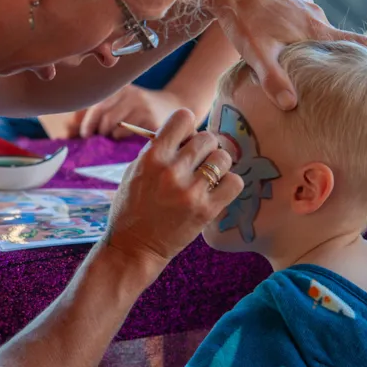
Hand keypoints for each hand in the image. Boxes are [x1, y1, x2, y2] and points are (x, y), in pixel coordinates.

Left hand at [78, 85, 189, 138]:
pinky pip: (127, 132)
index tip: (84, 134)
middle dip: (97, 131)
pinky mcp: (151, 118)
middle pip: (102, 115)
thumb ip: (99, 112)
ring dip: (109, 136)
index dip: (85, 121)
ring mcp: (141, 104)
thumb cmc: (141, 110)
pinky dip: (122, 138)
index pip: (94, 104)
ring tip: (113, 138)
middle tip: (98, 140)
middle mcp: (129, 93)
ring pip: (112, 125)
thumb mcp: (122, 103)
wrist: (177, 106)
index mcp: (119, 87)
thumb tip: (71, 128)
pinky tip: (126, 138)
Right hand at [104, 110, 240, 267]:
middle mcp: (172, 170)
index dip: (187, 126)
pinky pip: (234, 182)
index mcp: (152, 157)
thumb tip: (185, 133)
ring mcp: (190, 191)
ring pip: (223, 157)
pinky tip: (217, 190)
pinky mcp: (206, 210)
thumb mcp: (135, 172)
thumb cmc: (132, 208)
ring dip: (218, 165)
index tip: (185, 138)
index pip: (183, 118)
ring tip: (208, 177)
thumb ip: (157, 150)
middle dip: (204, 147)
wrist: (133, 248)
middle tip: (198, 162)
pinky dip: (229, 184)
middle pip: (207, 138)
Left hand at [210, 0, 366, 109]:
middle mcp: (315, 15)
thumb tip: (290, 105)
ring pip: (319, 31)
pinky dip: (305, 35)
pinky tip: (293, 47)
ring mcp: (303, 5)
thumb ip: (272, 78)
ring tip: (319, 68)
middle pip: (338, 40)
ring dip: (321, 47)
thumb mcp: (256, 53)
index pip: (356, 42)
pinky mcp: (290, 0)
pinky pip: (305, 21)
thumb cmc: (242, 19)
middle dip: (345, 58)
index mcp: (314, 28)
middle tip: (349, 79)